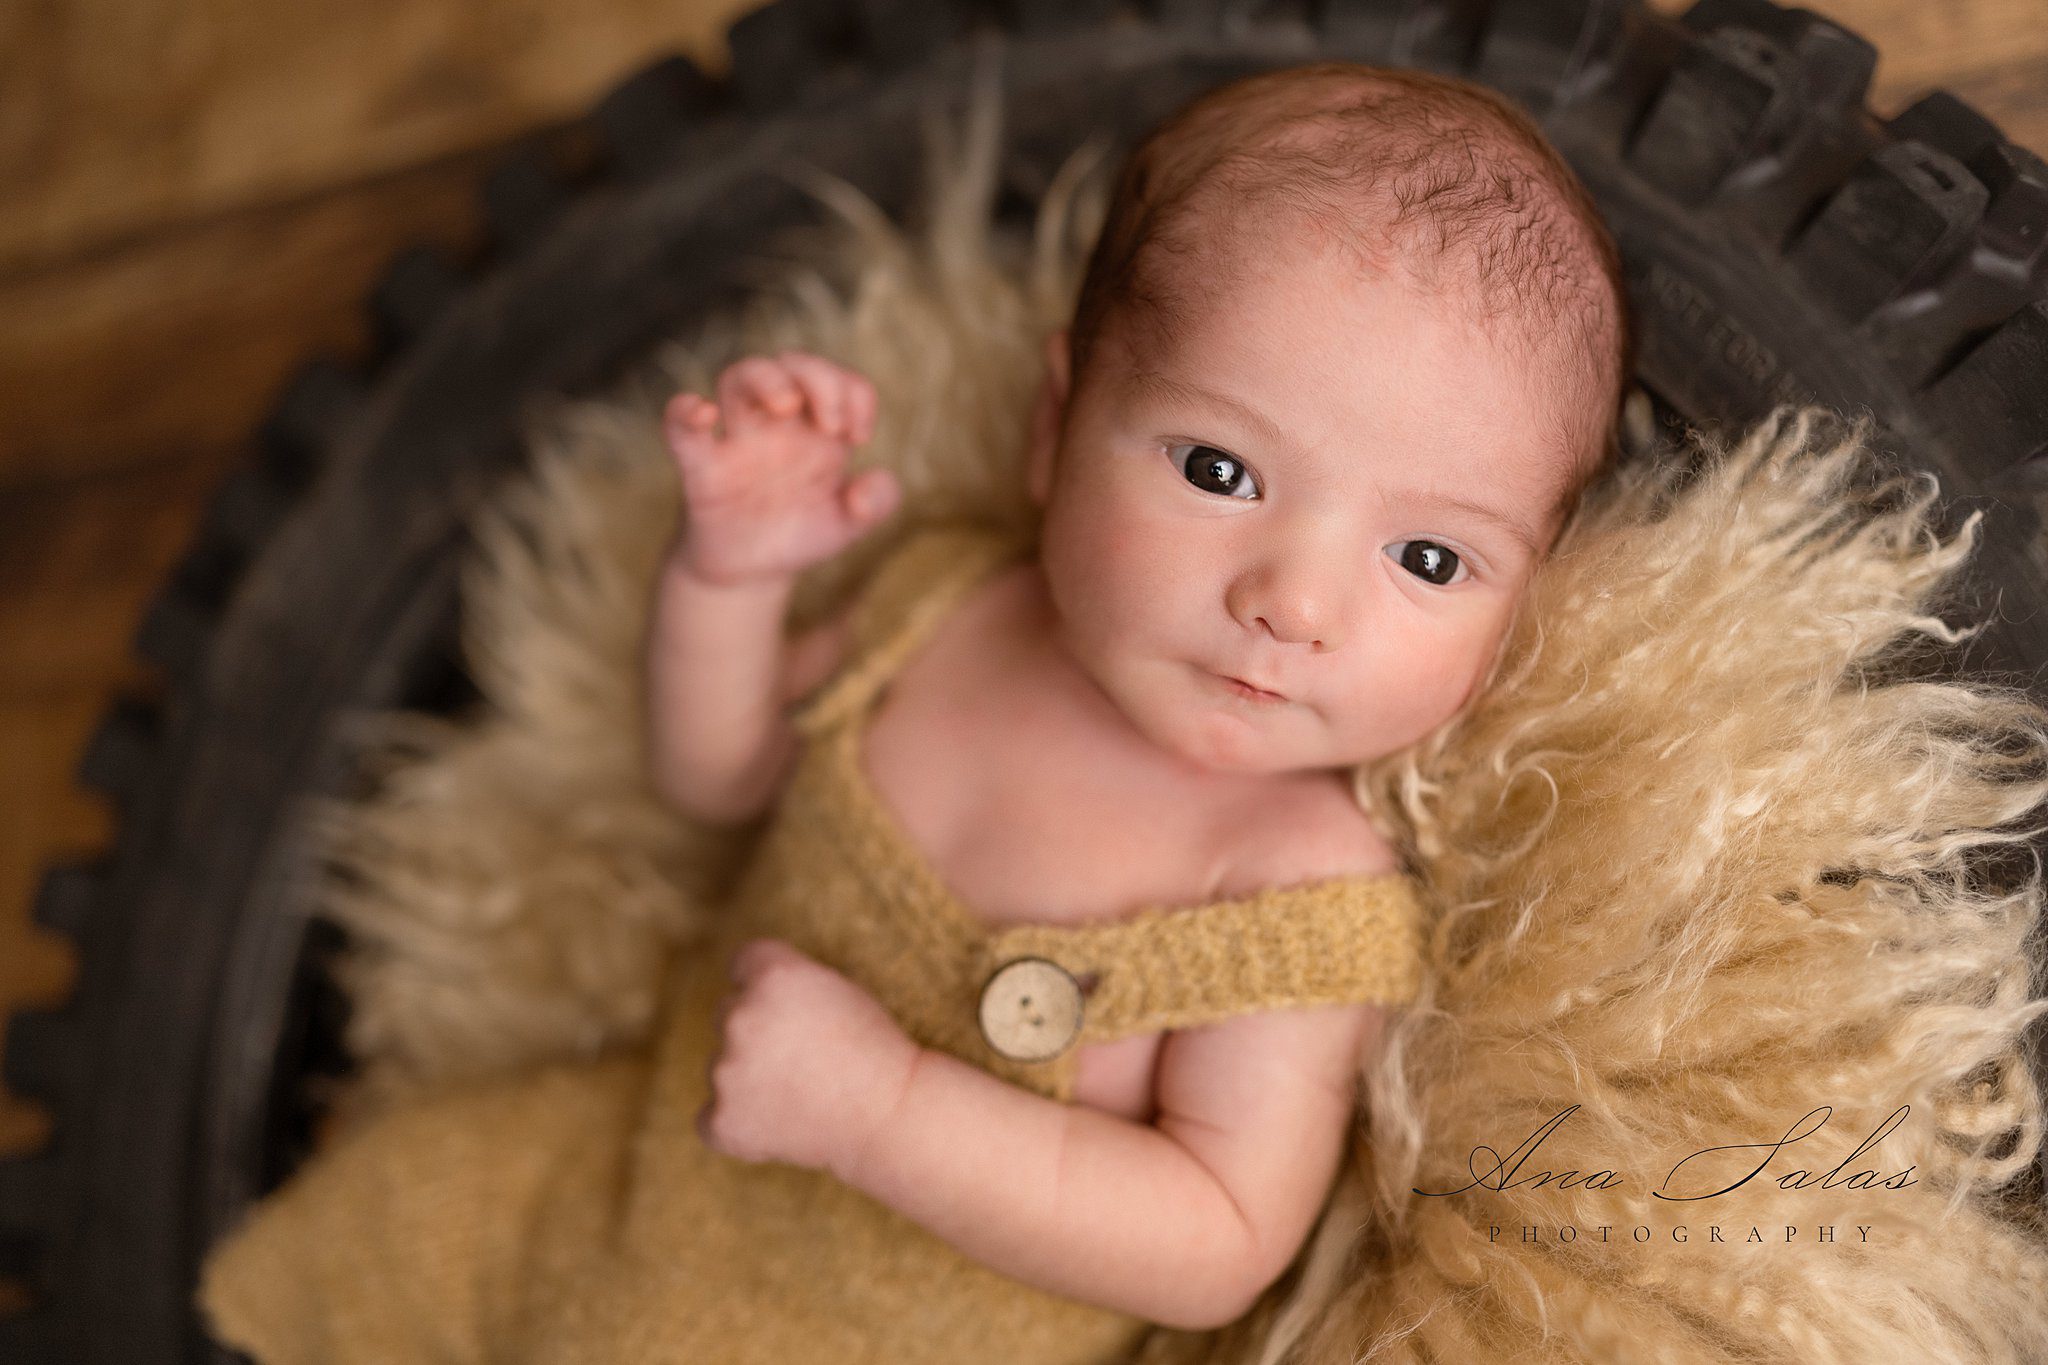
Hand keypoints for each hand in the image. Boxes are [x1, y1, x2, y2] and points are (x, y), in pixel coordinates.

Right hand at [663, 351, 898, 585]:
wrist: (749, 572)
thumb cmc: (798, 533)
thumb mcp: (850, 524)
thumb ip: (877, 502)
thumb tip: (864, 490)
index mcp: (817, 429)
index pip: (840, 380)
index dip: (855, 393)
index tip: (858, 437)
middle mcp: (778, 424)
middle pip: (791, 364)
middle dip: (818, 377)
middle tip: (833, 426)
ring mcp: (737, 440)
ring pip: (738, 377)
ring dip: (766, 379)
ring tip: (785, 405)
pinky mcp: (701, 468)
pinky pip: (681, 429)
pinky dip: (684, 412)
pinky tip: (703, 412)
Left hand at [696, 938, 920, 1177]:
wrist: (890, 1114)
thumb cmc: (871, 1047)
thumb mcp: (832, 986)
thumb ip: (780, 981)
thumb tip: (737, 994)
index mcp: (772, 974)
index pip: (743, 964)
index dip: (769, 987)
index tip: (792, 1009)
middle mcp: (740, 1016)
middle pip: (728, 1014)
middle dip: (757, 1031)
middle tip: (804, 1056)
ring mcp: (725, 1071)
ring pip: (722, 1066)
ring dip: (749, 1077)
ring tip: (803, 1093)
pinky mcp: (723, 1120)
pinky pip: (713, 1116)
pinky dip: (739, 1121)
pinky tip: (781, 1122)